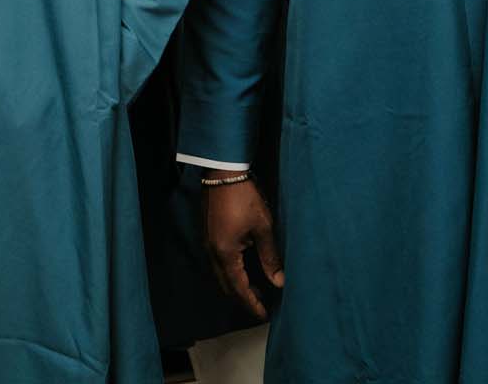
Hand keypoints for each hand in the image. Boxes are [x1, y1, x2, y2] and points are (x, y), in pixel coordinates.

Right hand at [203, 175, 283, 319]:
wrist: (223, 171)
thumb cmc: (245, 197)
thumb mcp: (262, 226)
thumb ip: (270, 257)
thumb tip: (279, 282)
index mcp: (225, 254)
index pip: (239, 289)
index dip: (252, 304)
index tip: (264, 315)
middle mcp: (212, 253)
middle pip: (227, 285)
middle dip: (243, 298)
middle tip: (262, 305)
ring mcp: (208, 243)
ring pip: (221, 274)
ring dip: (237, 285)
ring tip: (256, 289)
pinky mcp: (208, 234)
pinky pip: (218, 262)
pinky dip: (231, 272)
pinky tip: (244, 267)